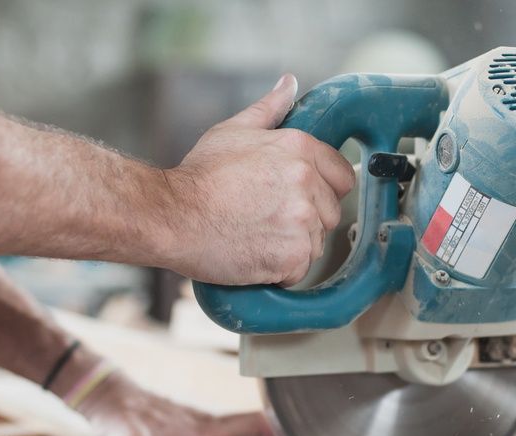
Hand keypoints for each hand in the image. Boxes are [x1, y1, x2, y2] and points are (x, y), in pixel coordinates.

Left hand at [75, 370, 275, 435]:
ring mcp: (197, 424)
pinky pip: (222, 435)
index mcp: (203, 430)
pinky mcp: (186, 427)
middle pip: (252, 431)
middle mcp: (205, 425)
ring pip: (238, 433)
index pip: (250, 425)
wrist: (104, 394)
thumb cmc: (119, 416)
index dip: (277, 430)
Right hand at [160, 74, 355, 285]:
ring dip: (291, 247)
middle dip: (304, 221)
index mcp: (300, 149)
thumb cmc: (199, 177)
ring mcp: (301, 220)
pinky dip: (280, 272)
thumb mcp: (233, 131)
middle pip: (330, 214)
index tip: (298, 199)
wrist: (173, 216)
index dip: (322, 191)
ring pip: (315, 244)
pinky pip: (299, 271)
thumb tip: (289, 85)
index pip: (343, 177)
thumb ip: (269, 109)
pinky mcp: (291, 256)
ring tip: (256, 236)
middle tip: (265, 219)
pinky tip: (255, 256)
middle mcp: (306, 182)